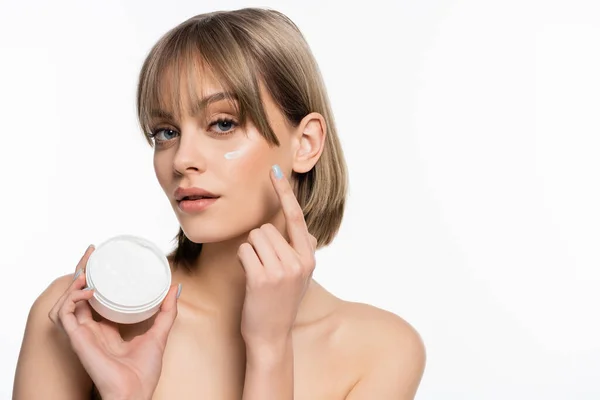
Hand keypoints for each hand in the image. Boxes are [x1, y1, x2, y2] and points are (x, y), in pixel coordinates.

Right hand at [48, 245, 180, 399]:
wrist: (135, 392)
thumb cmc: (144, 371)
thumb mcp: (159, 333)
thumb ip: (167, 311)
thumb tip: (175, 288)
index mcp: (106, 328)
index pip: (95, 298)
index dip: (95, 278)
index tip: (103, 259)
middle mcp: (91, 329)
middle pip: (78, 294)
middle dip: (82, 271)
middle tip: (92, 252)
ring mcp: (82, 334)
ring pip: (67, 301)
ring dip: (74, 282)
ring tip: (87, 268)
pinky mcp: (77, 340)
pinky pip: (65, 315)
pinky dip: (72, 299)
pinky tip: (88, 291)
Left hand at [237, 165, 317, 349]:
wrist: (272, 336)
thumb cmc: (281, 303)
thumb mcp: (302, 277)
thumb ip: (304, 252)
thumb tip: (308, 233)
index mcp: (308, 257)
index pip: (296, 217)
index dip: (284, 192)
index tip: (275, 170)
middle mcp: (299, 260)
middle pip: (266, 228)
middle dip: (259, 243)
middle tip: (264, 268)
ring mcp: (281, 269)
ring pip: (253, 238)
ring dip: (249, 252)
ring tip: (258, 274)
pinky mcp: (262, 277)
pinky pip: (244, 251)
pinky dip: (242, 261)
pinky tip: (249, 278)